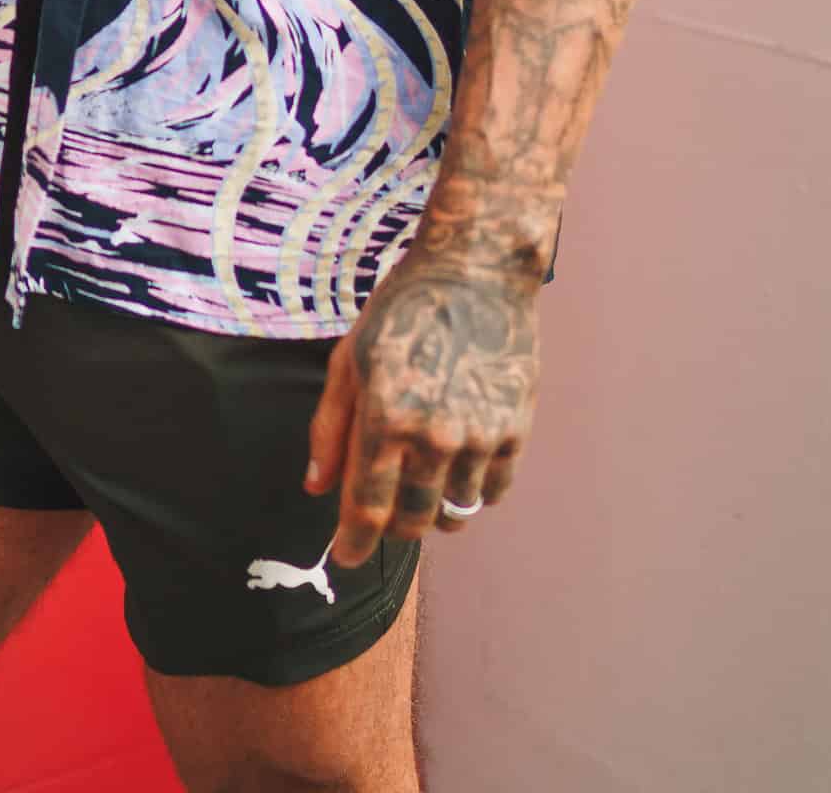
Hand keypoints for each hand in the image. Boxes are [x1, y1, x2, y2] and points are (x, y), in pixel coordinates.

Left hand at [305, 247, 540, 564]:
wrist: (477, 273)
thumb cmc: (403, 309)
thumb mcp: (350, 359)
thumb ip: (330, 428)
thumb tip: (315, 487)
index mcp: (385, 416)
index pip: (367, 507)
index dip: (353, 542)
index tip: (345, 557)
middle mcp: (434, 435)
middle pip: (412, 520)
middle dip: (393, 525)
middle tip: (385, 507)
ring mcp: (479, 435)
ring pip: (454, 511)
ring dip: (434, 508)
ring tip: (424, 478)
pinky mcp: (515, 430)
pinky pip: (493, 491)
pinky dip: (474, 489)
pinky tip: (460, 462)